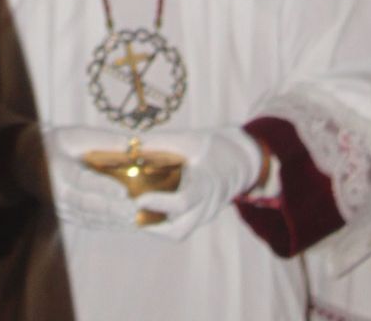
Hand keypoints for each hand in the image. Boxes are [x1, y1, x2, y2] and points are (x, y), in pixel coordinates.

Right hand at [20, 128, 146, 233]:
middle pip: (85, 204)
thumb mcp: (75, 134)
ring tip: (133, 219)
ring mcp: (60, 207)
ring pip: (88, 218)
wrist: (29, 160)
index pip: (81, 180)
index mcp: (57, 167)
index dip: (101, 188)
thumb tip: (133, 143)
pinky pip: (88, 223)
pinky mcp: (66, 215)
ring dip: (111, 221)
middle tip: (132, 210)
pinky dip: (106, 225)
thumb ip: (103, 139)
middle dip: (110, 209)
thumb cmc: (58, 144)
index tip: (123, 192)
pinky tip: (124, 225)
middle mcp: (57, 192)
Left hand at [138, 128, 265, 239]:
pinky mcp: (202, 216)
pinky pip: (182, 226)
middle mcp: (207, 205)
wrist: (240, 160)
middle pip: (180, 230)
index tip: (138, 200)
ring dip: (157, 228)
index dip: (159, 203)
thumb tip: (130, 143)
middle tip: (130, 215)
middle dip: (153, 228)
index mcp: (204, 183)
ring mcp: (206, 214)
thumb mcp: (188, 139)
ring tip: (134, 215)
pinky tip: (147, 213)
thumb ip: (161, 142)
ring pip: (180, 231)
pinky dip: (164, 224)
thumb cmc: (211, 146)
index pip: (182, 202)